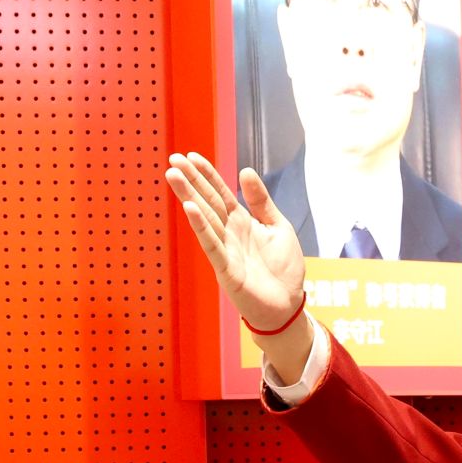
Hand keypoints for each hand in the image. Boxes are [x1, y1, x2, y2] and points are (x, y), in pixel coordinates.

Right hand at [164, 152, 307, 338]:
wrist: (289, 306)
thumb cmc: (283, 270)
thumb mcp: (278, 227)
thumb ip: (261, 202)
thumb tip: (245, 171)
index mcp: (242, 222)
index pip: (220, 193)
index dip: (206, 174)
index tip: (191, 156)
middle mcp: (230, 233)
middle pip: (207, 202)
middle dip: (190, 181)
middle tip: (172, 159)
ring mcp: (226, 250)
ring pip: (205, 219)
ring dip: (188, 197)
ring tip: (173, 176)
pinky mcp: (227, 270)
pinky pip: (212, 245)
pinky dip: (201, 227)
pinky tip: (189, 209)